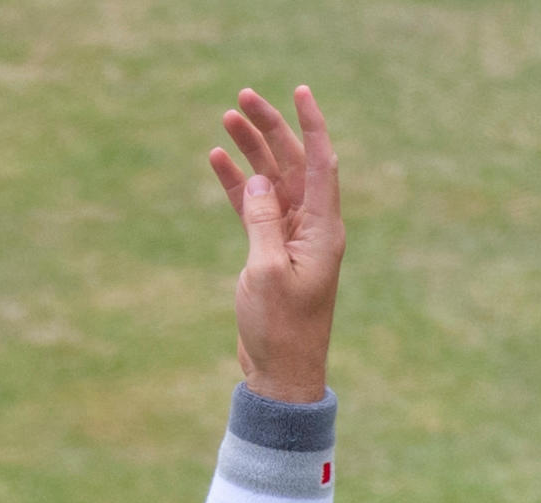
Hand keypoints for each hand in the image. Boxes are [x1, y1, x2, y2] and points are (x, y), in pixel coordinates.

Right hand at [207, 84, 342, 400]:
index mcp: (322, 228)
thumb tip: (259, 181)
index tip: (300, 91)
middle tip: (242, 98)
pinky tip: (218, 160)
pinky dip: (237, 184)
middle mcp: (311, 227)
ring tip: (225, 120)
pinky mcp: (269, 251)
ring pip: (270, 180)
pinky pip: (253, 207)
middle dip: (270, 128)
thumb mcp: (267, 271)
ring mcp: (289, 238)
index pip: (321, 162)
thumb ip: (262, 221)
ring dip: (250, 150)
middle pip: (292, 163)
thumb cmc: (281, 329)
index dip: (312, 124)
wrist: (280, 374)